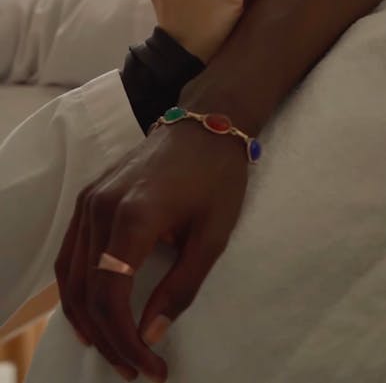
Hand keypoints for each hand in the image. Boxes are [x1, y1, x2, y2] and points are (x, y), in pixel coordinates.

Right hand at [55, 117, 247, 381]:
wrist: (205, 125)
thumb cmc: (217, 177)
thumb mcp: (212, 236)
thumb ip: (181, 287)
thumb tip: (150, 333)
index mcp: (134, 215)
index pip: (111, 294)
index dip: (126, 340)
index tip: (151, 366)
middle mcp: (102, 206)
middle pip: (87, 290)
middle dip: (109, 338)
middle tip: (135, 368)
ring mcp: (91, 199)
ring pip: (70, 275)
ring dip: (87, 319)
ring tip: (114, 350)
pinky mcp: (90, 195)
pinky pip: (70, 252)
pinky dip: (76, 289)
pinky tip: (92, 312)